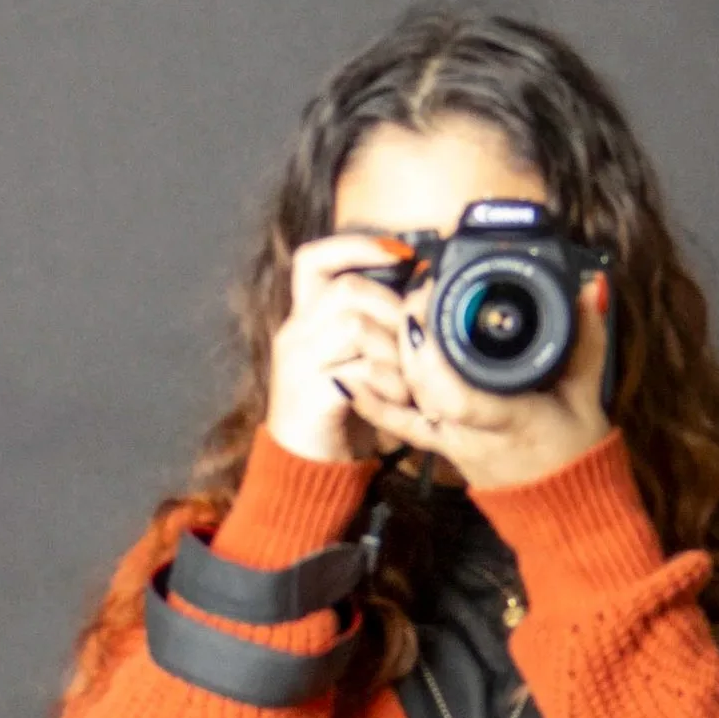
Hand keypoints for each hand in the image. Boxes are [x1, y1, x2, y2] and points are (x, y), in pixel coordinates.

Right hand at [261, 232, 417, 464]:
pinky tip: (399, 400)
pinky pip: (357, 370)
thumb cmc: (341, 417)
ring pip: (353, 325)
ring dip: (394, 351)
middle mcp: (295, 334)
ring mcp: (298, 363)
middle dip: (393, 309)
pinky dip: (388, 383)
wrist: (307, 471)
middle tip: (414, 343)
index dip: (354, 246)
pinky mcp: (308, 394)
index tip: (399, 252)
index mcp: (304, 321)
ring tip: (408, 381)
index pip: (314, 261)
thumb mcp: (359, 365)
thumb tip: (423, 299)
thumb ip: (378, 331)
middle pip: (346, 289)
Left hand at [348, 267, 615, 489]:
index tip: (424, 307)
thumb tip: (588, 290)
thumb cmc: (575, 453)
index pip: (458, 390)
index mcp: (509, 417)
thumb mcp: (587, 394)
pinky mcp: (442, 446)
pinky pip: (402, 425)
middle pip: (424, 385)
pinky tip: (349, 378)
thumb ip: (586, 339)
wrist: (563, 508)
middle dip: (408, 337)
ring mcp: (452, 441)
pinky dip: (375, 402)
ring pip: (409, 400)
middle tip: (406, 293)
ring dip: (389, 360)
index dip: (432, 351)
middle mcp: (471, 431)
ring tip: (374, 317)